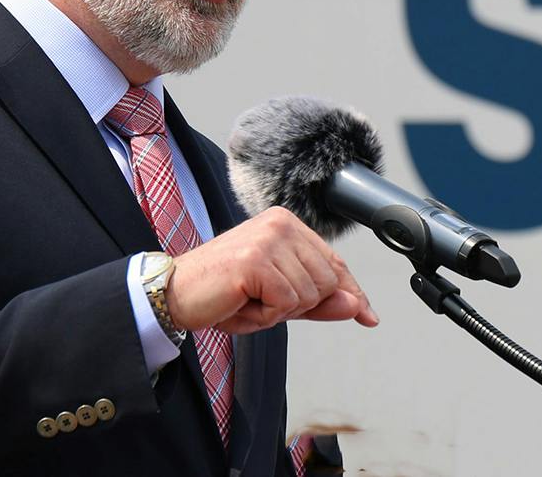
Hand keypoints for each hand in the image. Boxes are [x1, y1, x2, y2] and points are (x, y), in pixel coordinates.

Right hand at [166, 207, 379, 334]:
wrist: (172, 295)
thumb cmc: (223, 295)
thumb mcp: (278, 300)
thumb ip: (319, 302)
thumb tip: (359, 307)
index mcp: (288, 224)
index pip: (335, 263)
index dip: (350, 293)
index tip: (368, 314)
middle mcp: (282, 224)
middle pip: (329, 282)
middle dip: (298, 306)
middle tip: (259, 300)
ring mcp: (270, 239)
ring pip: (310, 294)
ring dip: (278, 312)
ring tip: (248, 300)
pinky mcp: (257, 260)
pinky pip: (286, 304)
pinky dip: (265, 316)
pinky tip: (241, 303)